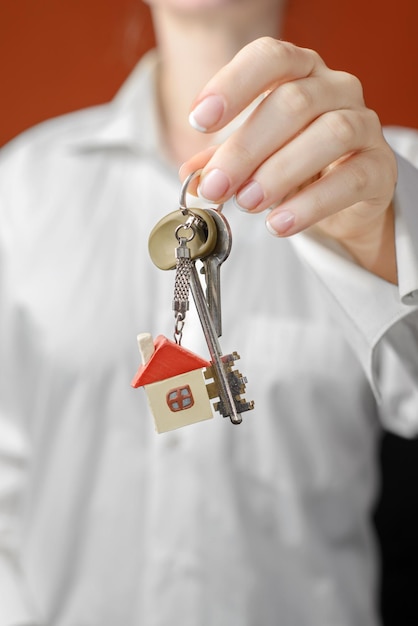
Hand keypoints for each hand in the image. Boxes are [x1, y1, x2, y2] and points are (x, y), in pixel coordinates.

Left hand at [180, 37, 397, 281]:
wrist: (343, 199)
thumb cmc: (294, 166)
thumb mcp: (253, 159)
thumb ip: (222, 162)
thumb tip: (190, 176)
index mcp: (300, 73)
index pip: (270, 58)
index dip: (233, 84)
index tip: (199, 121)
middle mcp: (336, 89)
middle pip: (293, 103)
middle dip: (246, 148)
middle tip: (216, 186)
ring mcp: (364, 125)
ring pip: (328, 135)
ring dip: (279, 172)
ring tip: (247, 203)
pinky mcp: (379, 168)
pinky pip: (350, 179)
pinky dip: (310, 205)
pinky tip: (279, 223)